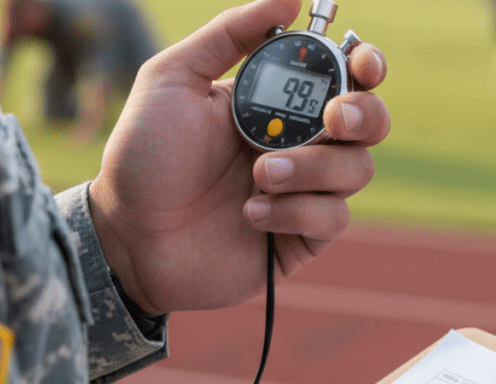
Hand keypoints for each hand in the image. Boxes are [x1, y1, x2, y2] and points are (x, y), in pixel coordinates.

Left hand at [88, 0, 389, 313]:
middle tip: (330, 121)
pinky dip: (295, 211)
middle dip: (362, 115)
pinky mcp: (299, 237)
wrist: (127, 235)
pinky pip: (332, 219)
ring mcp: (302, 192)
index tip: (361, 64)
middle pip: (368, 121)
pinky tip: (250, 212)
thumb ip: (228, 34)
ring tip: (259, 175)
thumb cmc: (143, 156)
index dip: (365, 64)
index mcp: (275, 101)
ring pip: (355, 170)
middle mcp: (297, 144)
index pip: (341, 75)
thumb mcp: (173, 78)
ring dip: (312, 168)